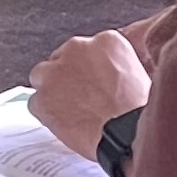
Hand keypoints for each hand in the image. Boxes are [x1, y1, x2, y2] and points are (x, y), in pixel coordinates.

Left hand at [29, 25, 153, 158]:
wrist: (128, 135)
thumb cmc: (139, 112)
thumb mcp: (141, 75)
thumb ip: (118, 66)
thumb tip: (109, 75)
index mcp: (107, 41)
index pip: (87, 49)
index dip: (89, 69)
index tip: (93, 82)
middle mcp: (77, 49)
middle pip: (61, 59)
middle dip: (68, 77)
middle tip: (82, 98)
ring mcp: (54, 72)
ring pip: (42, 77)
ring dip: (53, 92)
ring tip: (73, 111)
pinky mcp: (41, 97)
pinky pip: (36, 103)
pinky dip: (46, 114)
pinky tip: (65, 123)